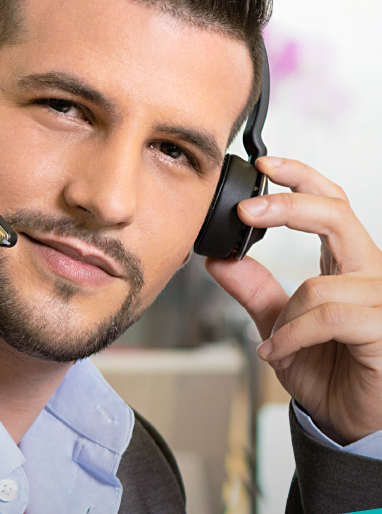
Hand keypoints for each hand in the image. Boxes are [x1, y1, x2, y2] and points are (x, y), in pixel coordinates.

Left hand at [206, 156, 381, 444]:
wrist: (349, 422)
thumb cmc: (326, 370)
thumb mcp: (279, 324)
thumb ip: (254, 289)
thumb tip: (219, 258)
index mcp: (345, 264)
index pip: (332, 202)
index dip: (301, 177)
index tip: (264, 164)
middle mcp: (369, 273)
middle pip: (337, 214)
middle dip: (288, 206)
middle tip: (247, 211)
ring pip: (320, 283)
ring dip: (286, 315)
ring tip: (274, 342)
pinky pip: (328, 316)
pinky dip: (293, 335)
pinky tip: (278, 353)